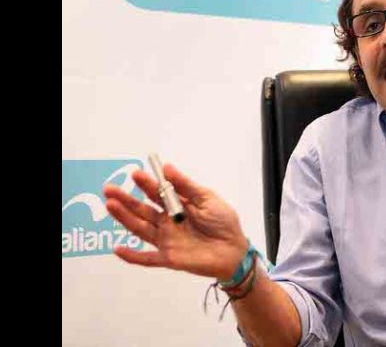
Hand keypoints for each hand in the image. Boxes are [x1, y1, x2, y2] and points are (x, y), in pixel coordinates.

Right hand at [103, 163, 249, 281]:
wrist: (234, 250)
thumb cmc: (223, 223)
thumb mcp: (207, 199)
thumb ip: (187, 186)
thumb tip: (167, 168)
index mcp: (177, 206)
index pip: (157, 193)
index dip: (146, 184)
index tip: (136, 174)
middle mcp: (167, 222)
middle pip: (143, 210)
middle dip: (126, 199)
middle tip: (110, 188)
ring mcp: (166, 240)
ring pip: (140, 228)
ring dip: (125, 218)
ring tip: (111, 205)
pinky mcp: (169, 258)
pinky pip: (147, 258)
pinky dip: (132, 256)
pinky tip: (117, 249)